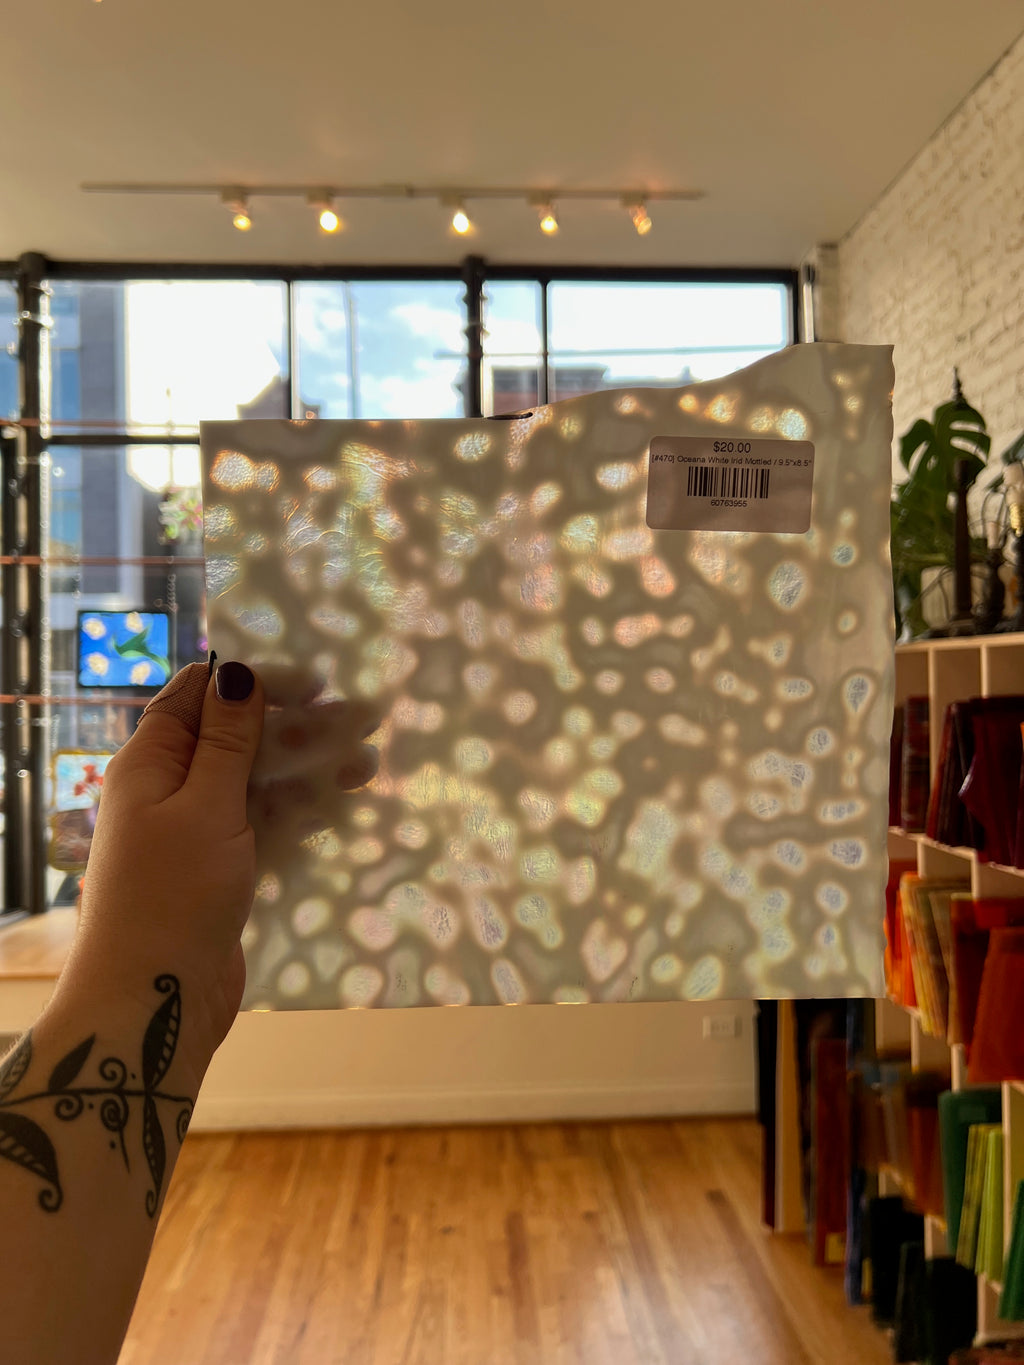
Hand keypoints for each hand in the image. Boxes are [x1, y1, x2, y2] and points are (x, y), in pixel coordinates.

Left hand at [57, 660, 381, 1081]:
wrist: (154, 999)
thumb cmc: (173, 894)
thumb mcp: (205, 806)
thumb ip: (228, 741)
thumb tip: (237, 672)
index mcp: (151, 762)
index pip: (199, 695)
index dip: (255, 682)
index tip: (318, 684)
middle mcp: (170, 788)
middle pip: (239, 739)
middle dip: (299, 727)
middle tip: (366, 722)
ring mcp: (196, 832)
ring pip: (259, 784)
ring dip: (310, 772)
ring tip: (369, 768)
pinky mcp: (220, 869)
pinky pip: (264, 825)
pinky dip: (300, 813)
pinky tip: (342, 808)